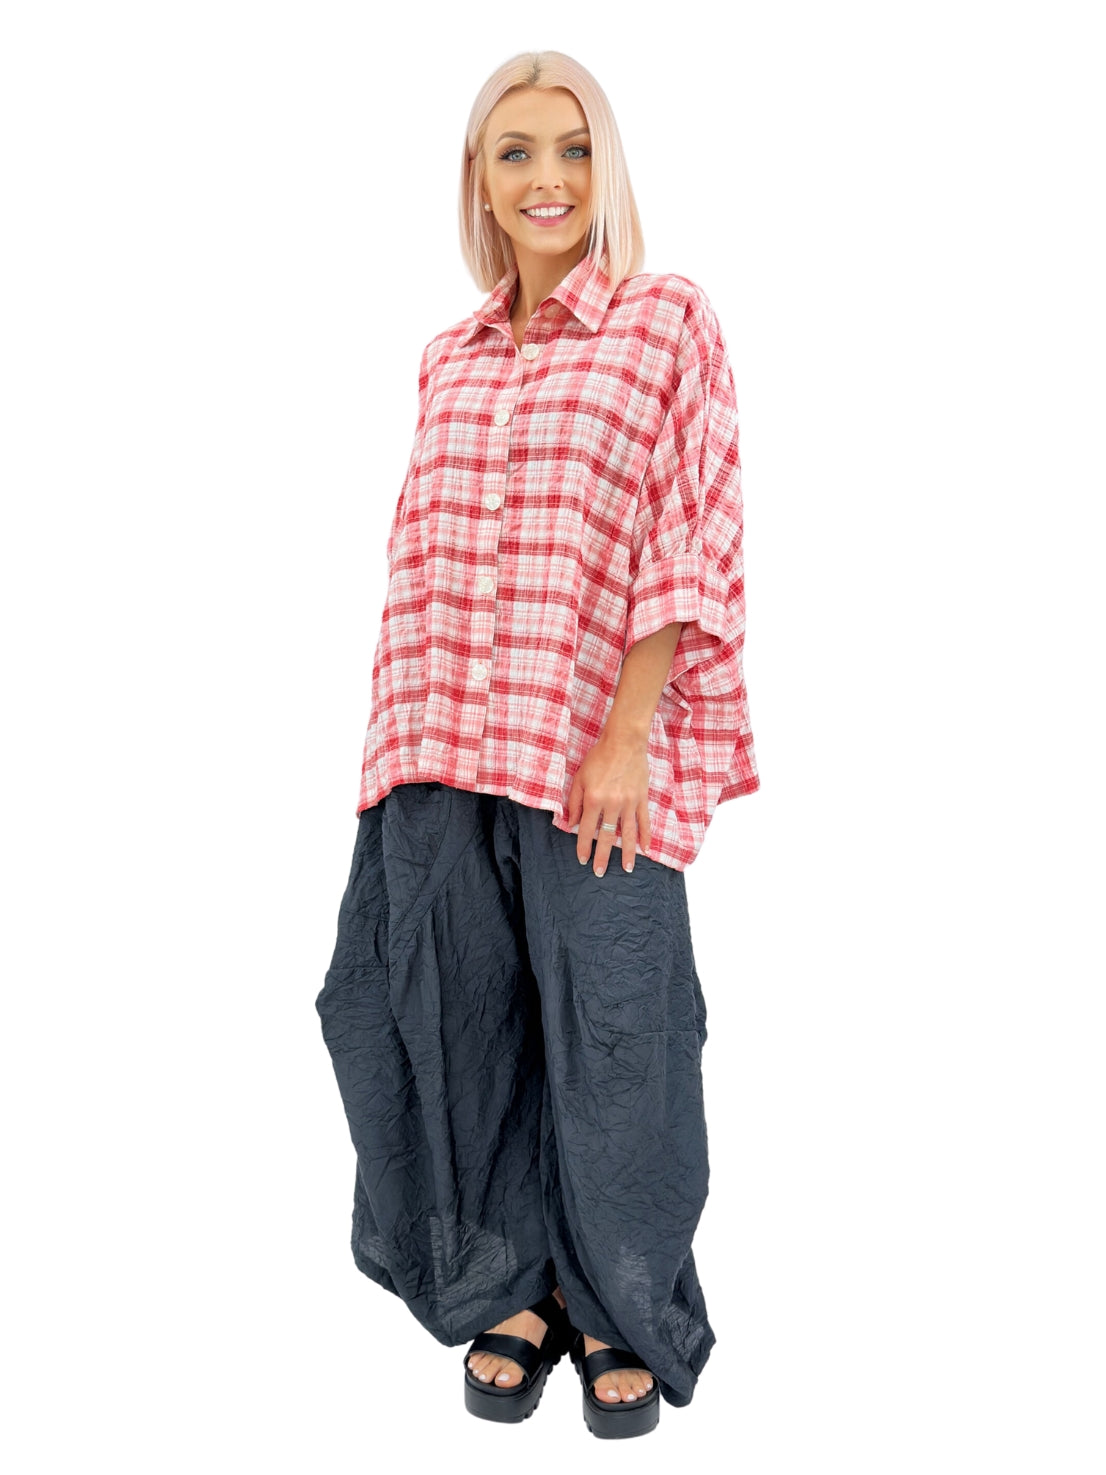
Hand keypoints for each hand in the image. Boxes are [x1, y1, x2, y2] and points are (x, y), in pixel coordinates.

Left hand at [566, 729, 651, 875]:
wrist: (624, 742)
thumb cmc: (598, 758)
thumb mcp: (579, 778)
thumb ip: (575, 802)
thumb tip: (572, 823)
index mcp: (594, 799)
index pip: (586, 829)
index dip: (583, 846)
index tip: (583, 860)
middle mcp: (612, 804)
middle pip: (606, 836)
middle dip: (603, 856)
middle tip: (600, 873)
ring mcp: (629, 803)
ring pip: (628, 833)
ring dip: (627, 853)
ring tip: (627, 869)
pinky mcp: (641, 799)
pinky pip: (644, 821)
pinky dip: (646, 836)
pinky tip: (647, 849)